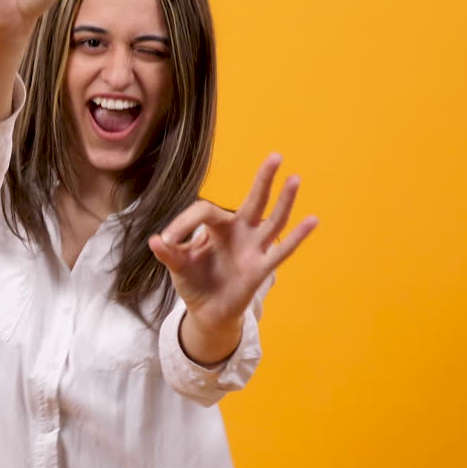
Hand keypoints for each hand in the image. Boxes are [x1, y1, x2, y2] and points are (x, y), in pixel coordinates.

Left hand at [148, 154, 318, 334]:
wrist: (207, 312)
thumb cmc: (195, 282)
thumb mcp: (178, 267)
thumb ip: (169, 254)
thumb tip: (155, 240)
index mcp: (217, 227)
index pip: (205, 211)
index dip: (184, 222)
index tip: (166, 240)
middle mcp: (239, 232)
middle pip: (254, 200)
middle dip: (264, 179)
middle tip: (275, 155)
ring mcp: (253, 248)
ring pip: (273, 221)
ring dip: (284, 201)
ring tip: (295, 179)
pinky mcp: (261, 268)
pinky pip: (282, 252)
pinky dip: (297, 237)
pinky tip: (312, 220)